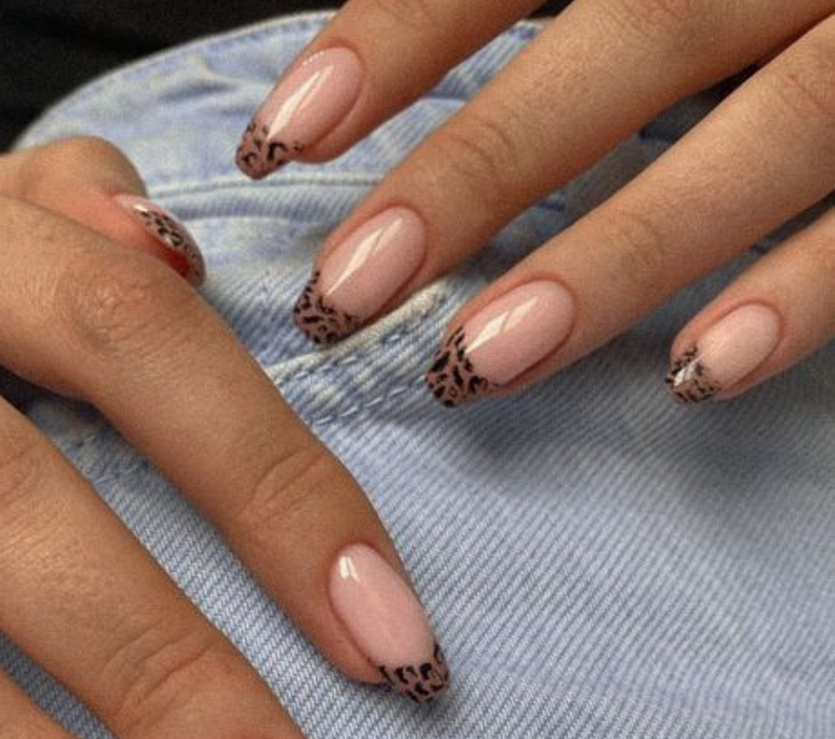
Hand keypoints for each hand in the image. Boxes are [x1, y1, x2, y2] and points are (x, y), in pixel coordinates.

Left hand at [237, 0, 833, 404]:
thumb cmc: (755, 1)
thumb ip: (544, 7)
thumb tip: (371, 72)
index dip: (397, 40)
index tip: (282, 141)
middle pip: (634, 41)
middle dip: (476, 173)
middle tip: (344, 295)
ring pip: (767, 133)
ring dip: (614, 257)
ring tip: (480, 359)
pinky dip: (799, 295)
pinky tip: (694, 373)